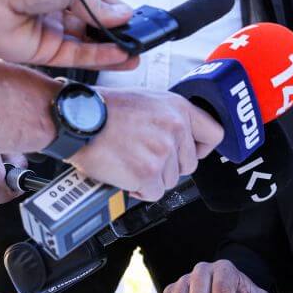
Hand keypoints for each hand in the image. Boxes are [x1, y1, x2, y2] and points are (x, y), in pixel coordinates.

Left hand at [0, 0, 139, 69]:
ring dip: (111, 50)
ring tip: (134, 55)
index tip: (136, 22)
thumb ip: (98, 6)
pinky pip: (74, 56)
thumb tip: (124, 16)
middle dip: (116, 35)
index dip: (117, 13)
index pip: (98, 3)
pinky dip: (97, 57)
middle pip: (93, 27)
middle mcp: (56, 9)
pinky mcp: (40, 52)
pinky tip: (117, 55)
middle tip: (138, 43)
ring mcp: (49, 31)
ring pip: (86, 45)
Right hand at [66, 88, 222, 201]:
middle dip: (169, 167)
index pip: (214, 134)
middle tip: (145, 157)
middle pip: (189, 164)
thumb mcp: (148, 100)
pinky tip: (126, 175)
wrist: (78, 118)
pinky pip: (154, 193)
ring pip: (171, 180)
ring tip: (131, 161)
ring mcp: (162, 152)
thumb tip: (183, 140)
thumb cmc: (106, 108)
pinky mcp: (147, 172)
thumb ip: (170, 118)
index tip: (191, 152)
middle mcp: (176, 129)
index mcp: (179, 108)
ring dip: (152, 178)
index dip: (202, 148)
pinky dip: (139, 190)